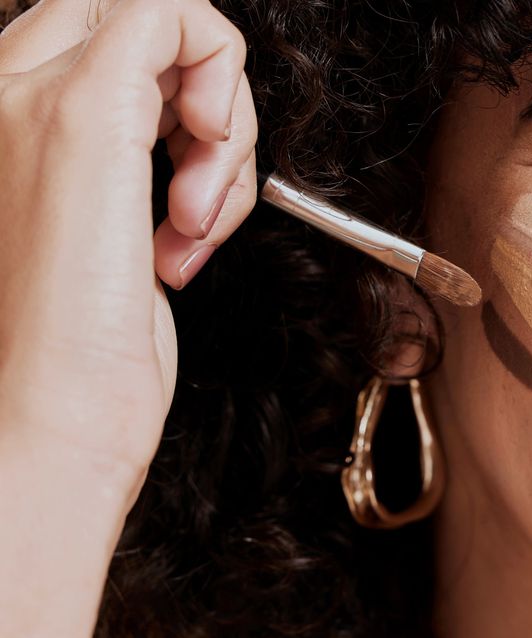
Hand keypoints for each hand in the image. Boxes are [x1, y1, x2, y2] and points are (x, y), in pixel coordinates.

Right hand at [0, 0, 255, 637]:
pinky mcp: (82, 117)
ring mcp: (32, 98)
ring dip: (222, 123)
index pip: (102, 41)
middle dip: (205, 104)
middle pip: (134, 21)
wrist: (46, 421)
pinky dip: (227, 104)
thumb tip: (183, 150)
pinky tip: (202, 197)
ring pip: (165, 18)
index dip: (175, 107)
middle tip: (203, 197)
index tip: (186, 200)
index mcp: (4, 122)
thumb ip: (130, 176)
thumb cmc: (78, 358)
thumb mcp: (106, 239)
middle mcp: (4, 94)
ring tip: (199, 218)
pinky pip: (174, 19)